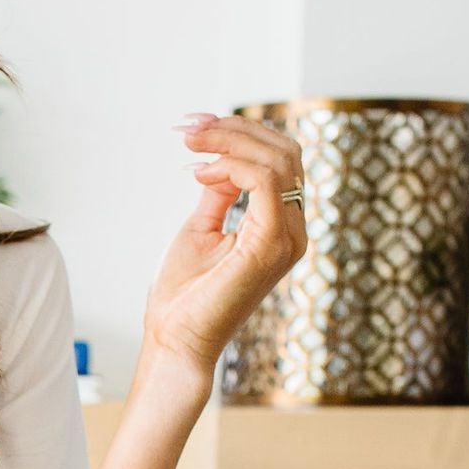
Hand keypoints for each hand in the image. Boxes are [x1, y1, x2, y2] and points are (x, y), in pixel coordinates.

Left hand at [140, 111, 307, 379]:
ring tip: (191, 141)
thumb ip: (220, 193)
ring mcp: (287, 238)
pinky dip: (233, 164)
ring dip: (230, 140)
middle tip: (190, 126)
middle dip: (235, 129)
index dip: (240, 134)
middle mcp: (292, 231)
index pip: (279, 160)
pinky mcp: (270, 245)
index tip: (195, 129)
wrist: (176, 342)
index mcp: (280, 227)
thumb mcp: (203, 228)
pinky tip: (200, 171)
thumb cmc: (185, 296)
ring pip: (278, 159)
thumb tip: (223, 159)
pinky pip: (266, 181)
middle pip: (284, 152)